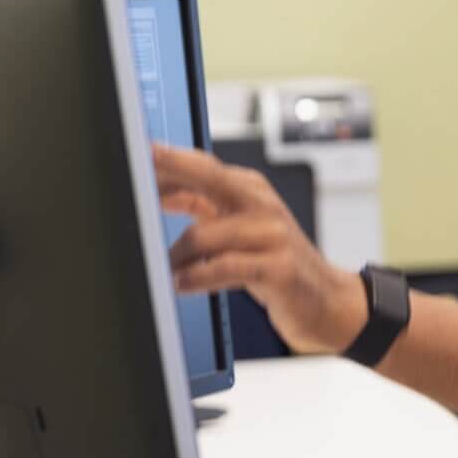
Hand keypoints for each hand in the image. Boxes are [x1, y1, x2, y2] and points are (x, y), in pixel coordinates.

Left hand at [152, 144, 366, 353]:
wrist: (327, 301)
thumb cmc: (276, 264)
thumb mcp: (240, 228)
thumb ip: (203, 206)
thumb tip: (155, 189)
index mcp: (251, 190)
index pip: (201, 166)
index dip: (163, 161)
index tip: (129, 155)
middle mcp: (263, 205)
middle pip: (207, 177)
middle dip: (167, 172)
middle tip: (132, 181)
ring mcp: (274, 235)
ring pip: (204, 234)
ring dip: (174, 258)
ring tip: (164, 273)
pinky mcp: (279, 268)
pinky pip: (223, 268)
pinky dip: (195, 278)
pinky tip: (182, 285)